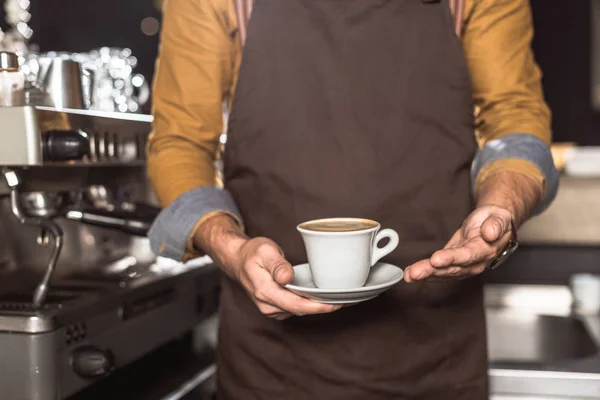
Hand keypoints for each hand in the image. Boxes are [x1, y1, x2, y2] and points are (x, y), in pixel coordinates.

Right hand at [195, 215, 340, 319]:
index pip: (297, 305)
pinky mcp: (276, 307)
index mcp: (265, 292)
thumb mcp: (265, 251)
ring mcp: (271, 308)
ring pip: (301, 311)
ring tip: (343, 297)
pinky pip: (297, 308)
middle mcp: (268, 305)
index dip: (320, 307)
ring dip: (320, 306)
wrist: (237, 260)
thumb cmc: (252, 253)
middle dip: (326, 307)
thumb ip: (277, 264)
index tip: (338, 303)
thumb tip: (287, 278)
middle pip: (302, 311)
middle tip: (350, 299)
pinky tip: (325, 296)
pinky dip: (312, 303)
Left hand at [404, 205, 513, 281]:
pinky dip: (425, 272)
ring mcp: (463, 266)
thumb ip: (496, 224)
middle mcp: (474, 262)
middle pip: (452, 268)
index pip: (467, 256)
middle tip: (415, 273)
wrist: (492, 225)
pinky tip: (410, 274)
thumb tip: (490, 232)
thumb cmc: (494, 220)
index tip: (436, 259)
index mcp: (486, 250)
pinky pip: (438, 270)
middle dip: (432, 271)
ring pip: (443, 272)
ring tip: (409, 275)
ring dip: (425, 274)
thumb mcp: (499, 216)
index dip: (452, 258)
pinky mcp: (453, 264)